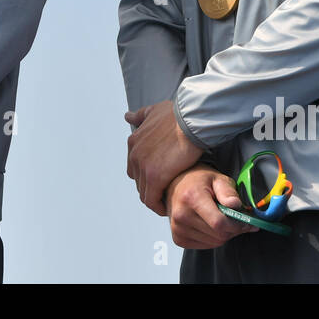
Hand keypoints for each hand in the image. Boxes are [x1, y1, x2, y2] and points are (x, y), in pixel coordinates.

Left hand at [125, 100, 203, 215]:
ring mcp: (143, 167)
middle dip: (150, 187)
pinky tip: (167, 207)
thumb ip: (140, 116)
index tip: (160, 179)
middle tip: (165, 192)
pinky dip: (158, 206)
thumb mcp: (154, 111)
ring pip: (144, 192)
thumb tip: (127, 116)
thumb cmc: (178, 115)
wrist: (191, 120)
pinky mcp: (154, 178)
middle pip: (138, 180)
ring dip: (154, 199)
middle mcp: (134, 155)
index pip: (134, 166)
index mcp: (134, 142)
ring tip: (167, 201)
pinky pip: (151, 200)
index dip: (146, 174)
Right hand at [166, 165, 258, 249]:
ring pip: (214, 243)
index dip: (237, 225)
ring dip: (223, 234)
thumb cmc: (198, 181)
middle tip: (235, 218)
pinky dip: (213, 238)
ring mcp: (178, 228)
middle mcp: (181, 215)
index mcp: (192, 198)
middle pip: (219, 235)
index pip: (219, 223)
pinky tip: (209, 225)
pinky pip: (205, 246)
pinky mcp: (178, 238)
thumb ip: (228, 191)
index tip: (246, 222)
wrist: (176, 185)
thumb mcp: (217, 179)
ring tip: (220, 219)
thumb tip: (236, 205)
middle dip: (232, 229)